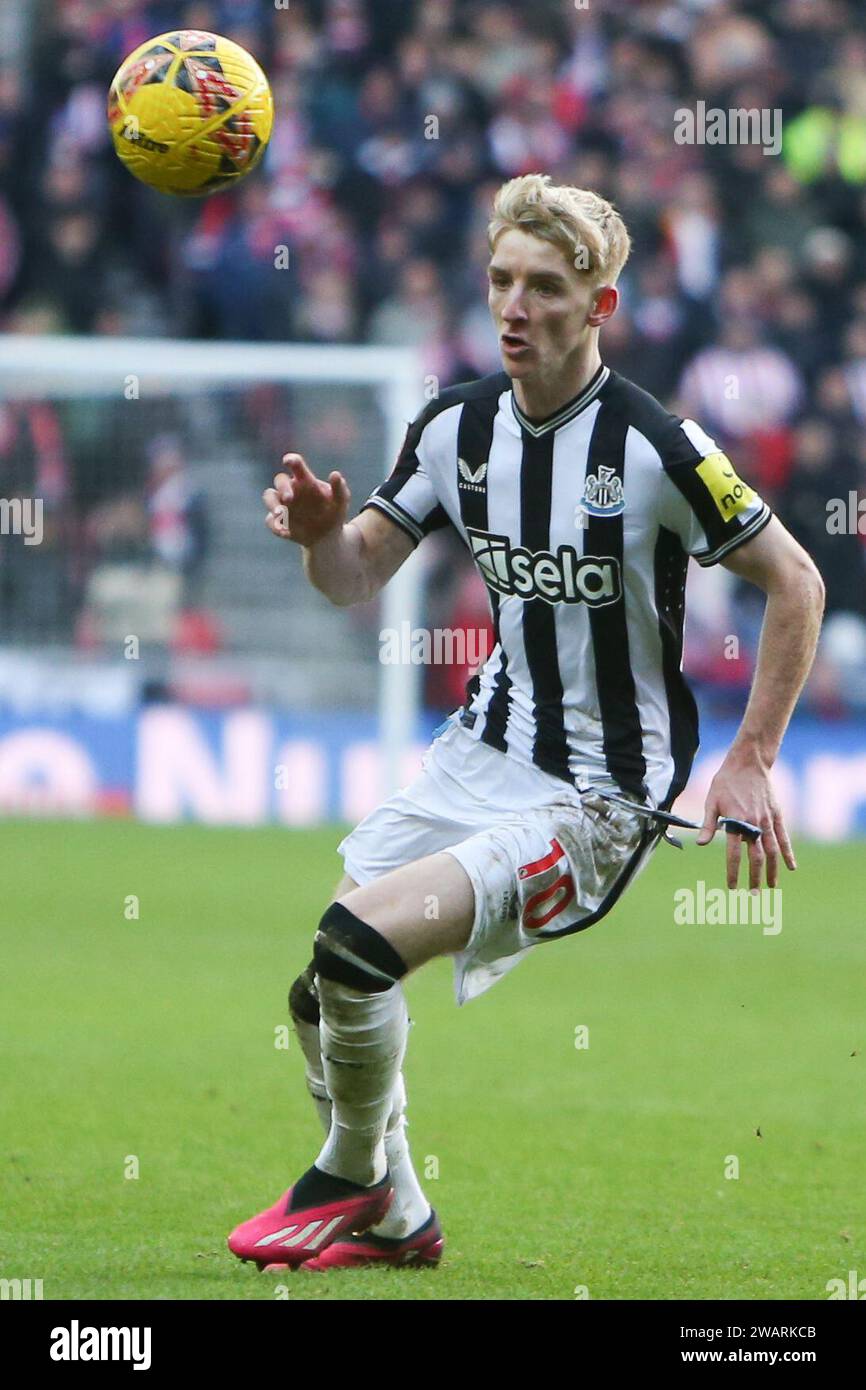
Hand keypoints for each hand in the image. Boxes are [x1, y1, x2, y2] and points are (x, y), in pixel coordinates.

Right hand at [263, 453, 350, 546]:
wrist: (327, 537)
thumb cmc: (334, 513)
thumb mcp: (341, 502)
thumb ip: (339, 489)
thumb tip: (335, 474)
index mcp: (305, 480)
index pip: (296, 465)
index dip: (291, 460)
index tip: (288, 461)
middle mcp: (291, 489)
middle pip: (280, 480)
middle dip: (283, 487)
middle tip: (289, 498)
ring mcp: (282, 504)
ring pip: (269, 497)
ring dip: (272, 504)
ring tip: (280, 515)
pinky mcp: (278, 521)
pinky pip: (270, 521)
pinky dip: (276, 526)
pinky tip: (286, 533)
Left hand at [696, 748, 795, 889]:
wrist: (749, 763)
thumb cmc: (726, 782)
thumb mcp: (711, 801)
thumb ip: (707, 824)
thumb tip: (700, 844)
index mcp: (735, 822)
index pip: (733, 854)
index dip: (733, 872)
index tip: (732, 887)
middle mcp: (753, 824)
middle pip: (756, 857)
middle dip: (754, 878)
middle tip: (752, 895)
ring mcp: (767, 820)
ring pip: (772, 851)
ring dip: (772, 871)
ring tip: (771, 887)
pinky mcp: (777, 815)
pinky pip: (784, 838)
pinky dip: (788, 853)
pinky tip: (791, 867)